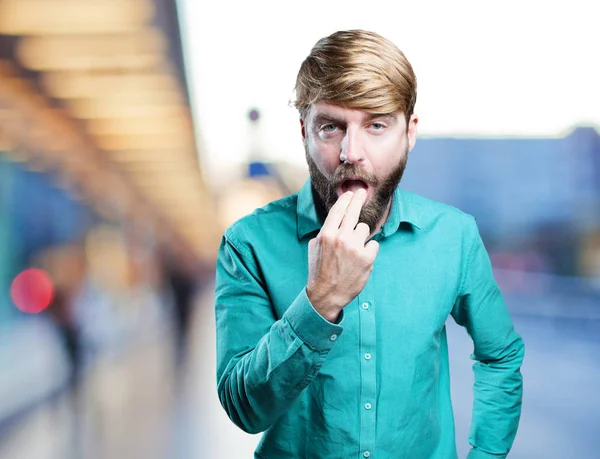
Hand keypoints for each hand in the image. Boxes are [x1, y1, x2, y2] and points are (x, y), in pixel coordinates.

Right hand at [306, 189, 379, 321]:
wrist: (327, 294)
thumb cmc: (319, 270)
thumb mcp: (315, 247)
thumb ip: (325, 232)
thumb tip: (335, 220)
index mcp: (326, 234)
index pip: (338, 210)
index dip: (346, 200)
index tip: (351, 193)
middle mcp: (340, 238)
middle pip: (353, 212)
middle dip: (358, 199)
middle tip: (362, 192)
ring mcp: (354, 247)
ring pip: (364, 229)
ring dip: (361, 237)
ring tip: (353, 250)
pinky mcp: (367, 258)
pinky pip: (373, 244)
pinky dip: (368, 251)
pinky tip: (359, 260)